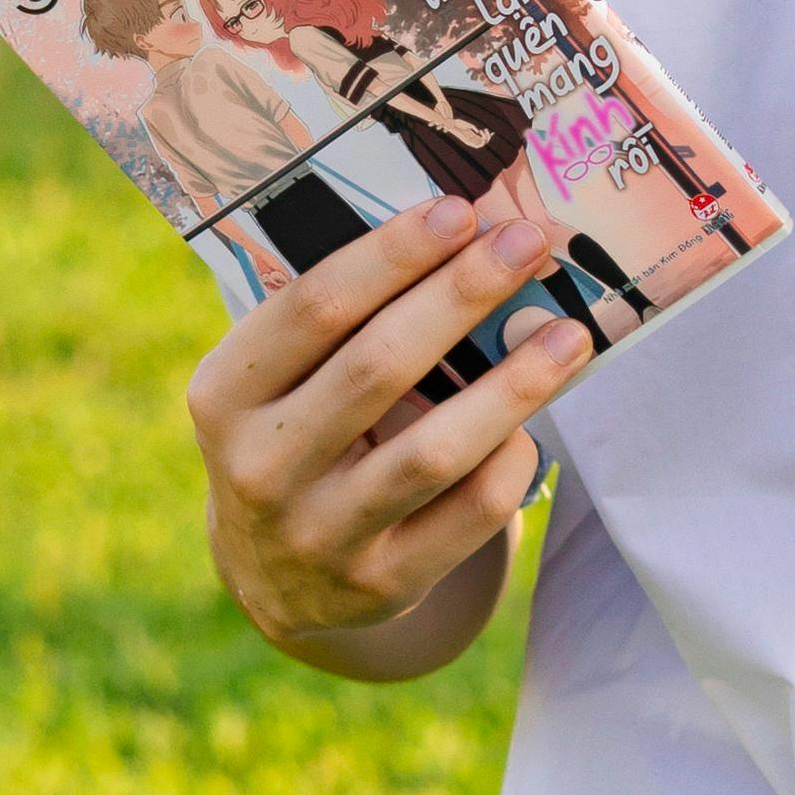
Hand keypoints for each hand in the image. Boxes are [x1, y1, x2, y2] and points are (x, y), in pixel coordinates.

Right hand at [186, 178, 591, 672]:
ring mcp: (319, 533)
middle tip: (526, 243)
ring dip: (513, 383)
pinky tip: (536, 422)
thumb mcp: (279, 383)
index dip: (393, 254)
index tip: (461, 210)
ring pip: (435, 449)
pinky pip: (469, 511)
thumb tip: (466, 241)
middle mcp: (261, 466)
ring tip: (568, 333)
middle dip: (463, 294)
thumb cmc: (297, 436)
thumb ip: (342, 325)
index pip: (314, 308)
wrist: (278, 579)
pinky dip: (511, 458)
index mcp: (226, 394)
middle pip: (379, 365)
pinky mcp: (381, 584)